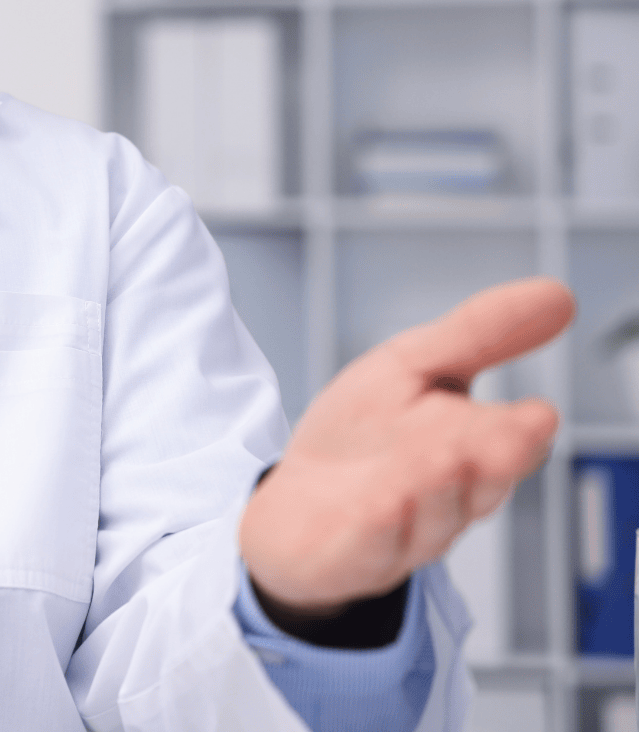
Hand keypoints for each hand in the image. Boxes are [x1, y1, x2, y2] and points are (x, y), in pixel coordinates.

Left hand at [240, 276, 573, 616]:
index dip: (516, 433)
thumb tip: (558, 295)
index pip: (506, 443)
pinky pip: (371, 545)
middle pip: (474, 480)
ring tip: (436, 455)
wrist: (293, 511)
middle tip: (491, 436)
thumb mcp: (411, 366)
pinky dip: (378, 526)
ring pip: (428, 513)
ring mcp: (401, 531)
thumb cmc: (360, 437)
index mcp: (470, 452)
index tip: (535, 414)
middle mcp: (446, 498)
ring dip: (431, 484)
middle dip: (482, 456)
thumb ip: (479, 334)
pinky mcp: (353, 556)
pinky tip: (381, 504)